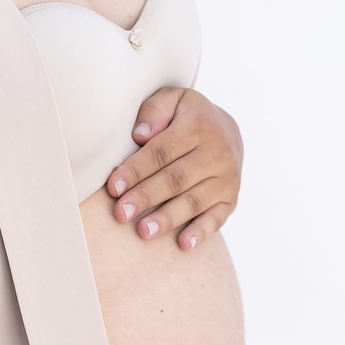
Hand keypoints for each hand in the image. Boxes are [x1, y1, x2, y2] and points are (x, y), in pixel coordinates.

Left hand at [105, 87, 242, 249]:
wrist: (228, 131)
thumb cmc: (186, 117)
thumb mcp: (173, 100)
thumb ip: (154, 111)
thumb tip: (140, 135)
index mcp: (199, 127)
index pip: (162, 151)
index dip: (136, 170)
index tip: (113, 187)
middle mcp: (217, 153)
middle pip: (176, 179)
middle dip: (146, 197)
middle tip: (121, 213)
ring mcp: (227, 179)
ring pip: (194, 201)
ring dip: (168, 218)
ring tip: (143, 232)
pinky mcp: (231, 200)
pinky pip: (216, 219)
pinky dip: (200, 232)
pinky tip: (182, 245)